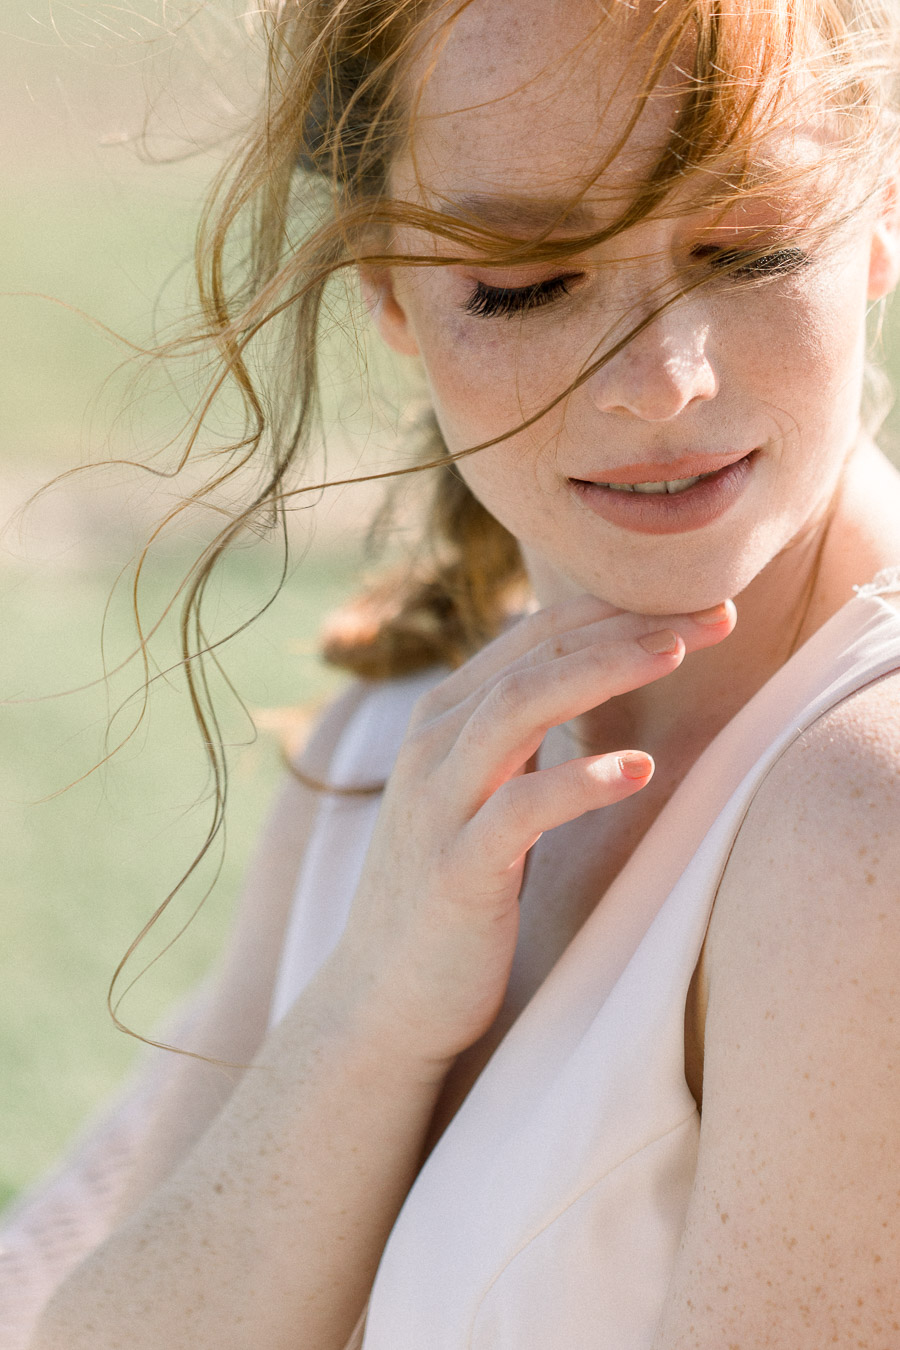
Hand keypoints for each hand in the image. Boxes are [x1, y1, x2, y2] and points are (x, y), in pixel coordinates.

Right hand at [328, 593, 735, 1076]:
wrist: (383, 997)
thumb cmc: (455, 890)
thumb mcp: (483, 792)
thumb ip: (516, 733)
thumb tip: (580, 675)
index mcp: (443, 718)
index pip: (536, 637)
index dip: (615, 610)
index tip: (695, 603)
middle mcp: (432, 745)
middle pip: (536, 658)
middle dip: (627, 628)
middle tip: (715, 614)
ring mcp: (438, 804)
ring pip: (518, 709)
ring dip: (603, 673)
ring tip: (678, 654)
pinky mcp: (455, 868)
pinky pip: (520, 809)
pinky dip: (579, 782)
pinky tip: (638, 771)